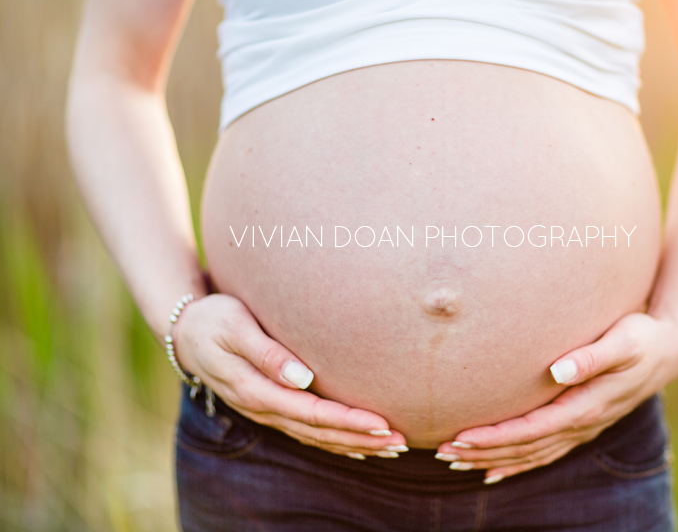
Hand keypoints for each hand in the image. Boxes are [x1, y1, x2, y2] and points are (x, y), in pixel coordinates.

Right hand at [172, 293, 407, 459]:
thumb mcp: (235, 327)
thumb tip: (301, 377)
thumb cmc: (216, 320)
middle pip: (318, 432)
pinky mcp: (271, 408)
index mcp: (255, 390)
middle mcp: (263, 409)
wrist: (186, 332)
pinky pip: (307, 433)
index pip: (311, 413)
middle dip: (361, 439)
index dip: (347, 421)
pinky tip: (359, 447)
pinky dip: (335, 442)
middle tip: (401, 441)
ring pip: (315, 437)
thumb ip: (266, 353)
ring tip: (392, 447)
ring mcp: (267, 412)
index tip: (381, 423)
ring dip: (354, 444)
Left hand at [434, 312, 677, 482]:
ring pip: (531, 454)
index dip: (496, 437)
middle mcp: (582, 424)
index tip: (462, 437)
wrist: (668, 349)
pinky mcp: (580, 424)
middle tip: (443, 453)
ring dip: (493, 460)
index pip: (532, 429)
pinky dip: (516, 464)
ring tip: (455, 462)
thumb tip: (558, 370)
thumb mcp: (624, 340)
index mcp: (586, 406)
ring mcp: (582, 429)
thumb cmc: (641, 337)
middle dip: (483, 452)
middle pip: (525, 448)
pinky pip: (544, 453)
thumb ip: (592, 356)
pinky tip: (492, 471)